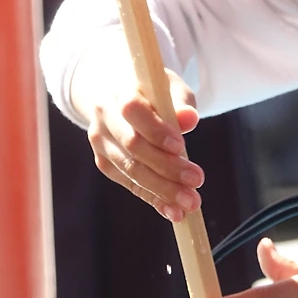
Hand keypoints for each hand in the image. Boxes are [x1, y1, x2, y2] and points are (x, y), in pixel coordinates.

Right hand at [71, 37, 205, 222]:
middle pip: (132, 146)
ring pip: (130, 170)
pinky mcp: (104, 163)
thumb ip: (180, 101)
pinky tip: (174, 211)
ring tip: (190, 203)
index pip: (132, 111)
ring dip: (162, 190)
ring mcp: (101, 143)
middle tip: (196, 182)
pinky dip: (153, 199)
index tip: (182, 147)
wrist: (115, 94)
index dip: (156, 131)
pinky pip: (129, 185)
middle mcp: (104, 118)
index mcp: (118, 92)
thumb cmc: (150, 90)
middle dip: (166, 167)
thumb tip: (190, 119)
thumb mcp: (168, 86)